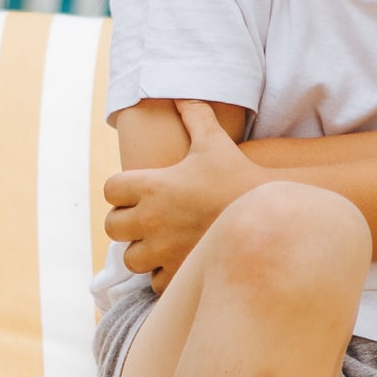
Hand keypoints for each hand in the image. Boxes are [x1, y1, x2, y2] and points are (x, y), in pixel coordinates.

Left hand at [104, 99, 254, 289]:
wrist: (266, 218)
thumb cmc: (238, 177)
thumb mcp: (214, 142)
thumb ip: (194, 115)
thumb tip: (183, 94)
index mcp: (153, 186)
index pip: (110, 189)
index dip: (121, 190)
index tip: (136, 190)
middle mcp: (151, 220)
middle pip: (112, 226)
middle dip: (126, 222)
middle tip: (146, 217)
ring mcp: (164, 250)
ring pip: (131, 258)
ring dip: (142, 251)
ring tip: (160, 241)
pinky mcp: (179, 273)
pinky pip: (154, 281)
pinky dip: (162, 274)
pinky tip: (177, 261)